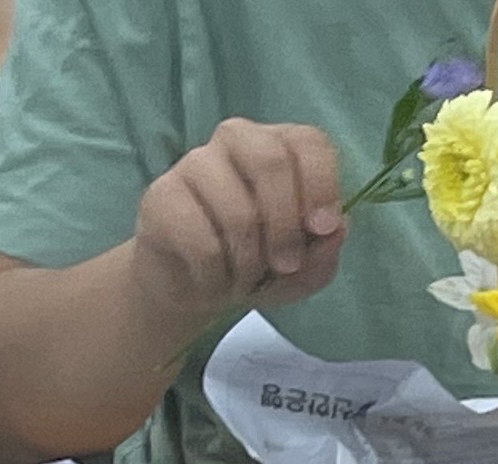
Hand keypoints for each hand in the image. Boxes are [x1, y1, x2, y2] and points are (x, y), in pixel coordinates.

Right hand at [128, 119, 347, 335]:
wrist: (196, 287)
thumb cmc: (259, 266)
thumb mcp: (305, 270)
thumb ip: (325, 250)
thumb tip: (335, 228)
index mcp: (280, 148)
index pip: (309, 141)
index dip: (322, 185)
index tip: (322, 229)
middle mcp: (237, 142)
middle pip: (271, 160)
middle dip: (286, 225)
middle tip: (285, 265)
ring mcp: (195, 163)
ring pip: (238, 211)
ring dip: (249, 263)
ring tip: (244, 277)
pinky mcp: (161, 194)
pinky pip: (202, 241)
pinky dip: (217, 275)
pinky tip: (213, 277)